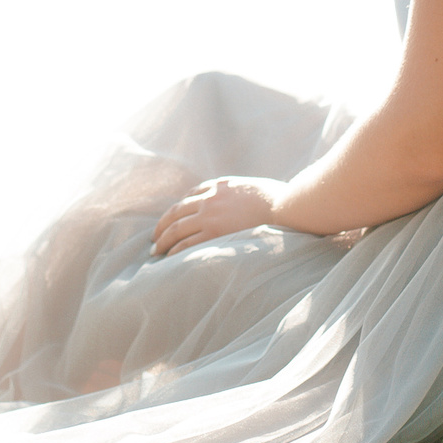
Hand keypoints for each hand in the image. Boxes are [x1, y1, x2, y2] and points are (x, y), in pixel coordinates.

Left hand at [151, 175, 284, 256]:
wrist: (287, 206)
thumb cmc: (281, 200)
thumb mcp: (256, 189)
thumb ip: (243, 195)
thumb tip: (246, 204)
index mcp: (221, 185)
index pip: (192, 194)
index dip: (180, 208)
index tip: (173, 218)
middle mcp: (211, 198)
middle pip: (177, 211)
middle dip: (163, 225)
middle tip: (155, 237)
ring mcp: (211, 215)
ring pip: (177, 228)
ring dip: (163, 240)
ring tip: (156, 251)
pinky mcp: (214, 233)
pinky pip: (187, 243)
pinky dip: (175, 250)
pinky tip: (169, 257)